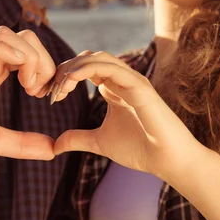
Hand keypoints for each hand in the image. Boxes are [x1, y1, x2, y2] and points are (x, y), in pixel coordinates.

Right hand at [0, 26, 56, 167]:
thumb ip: (21, 144)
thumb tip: (52, 150)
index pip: (26, 50)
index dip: (45, 65)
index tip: (46, 94)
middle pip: (21, 36)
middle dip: (43, 58)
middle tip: (42, 90)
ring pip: (3, 35)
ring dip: (27, 56)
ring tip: (29, 86)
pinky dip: (3, 55)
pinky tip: (17, 78)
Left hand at [50, 51, 207, 182]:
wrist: (169, 161)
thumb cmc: (140, 149)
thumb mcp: (99, 142)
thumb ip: (77, 139)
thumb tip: (54, 145)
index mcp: (113, 88)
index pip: (84, 68)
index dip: (64, 78)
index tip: (50, 97)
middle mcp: (122, 80)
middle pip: (87, 58)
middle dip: (65, 70)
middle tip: (50, 91)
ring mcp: (132, 80)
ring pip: (98, 57)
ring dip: (74, 68)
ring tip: (59, 88)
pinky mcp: (140, 86)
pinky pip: (111, 68)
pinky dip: (87, 70)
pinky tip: (71, 83)